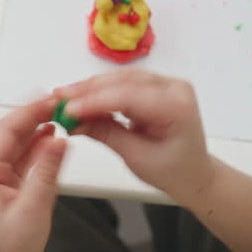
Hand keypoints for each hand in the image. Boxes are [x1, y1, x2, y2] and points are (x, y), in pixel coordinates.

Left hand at [0, 98, 66, 251]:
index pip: (3, 131)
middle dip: (30, 115)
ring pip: (11, 143)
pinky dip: (33, 146)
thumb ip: (46, 171)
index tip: (49, 100)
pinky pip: (16, 158)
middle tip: (56, 103)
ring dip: (33, 129)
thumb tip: (58, 139)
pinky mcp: (0, 187)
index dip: (28, 112)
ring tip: (56, 115)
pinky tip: (49, 138)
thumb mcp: (34, 210)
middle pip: (5, 133)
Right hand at [55, 69, 215, 204]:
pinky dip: (100, 91)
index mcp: (176, 106)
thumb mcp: (136, 157)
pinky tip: (80, 98)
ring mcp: (164, 84)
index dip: (95, 100)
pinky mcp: (154, 87)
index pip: (129, 96)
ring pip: (120, 79)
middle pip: (123, 81)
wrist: (193, 173)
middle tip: (57, 98)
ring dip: (90, 88)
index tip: (67, 108)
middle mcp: (173, 87)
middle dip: (88, 90)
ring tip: (63, 97)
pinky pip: (123, 83)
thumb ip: (106, 134)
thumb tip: (73, 121)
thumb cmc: (171, 171)